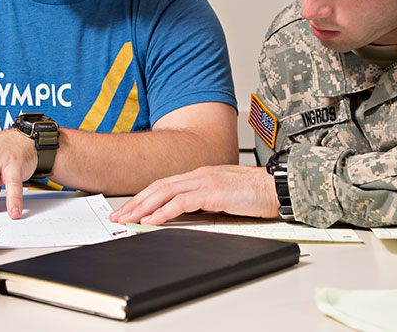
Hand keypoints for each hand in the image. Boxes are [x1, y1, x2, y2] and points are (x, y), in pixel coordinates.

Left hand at [108, 165, 279, 225]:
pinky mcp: (213, 192)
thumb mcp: (224, 197)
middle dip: (136, 202)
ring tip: (128, 220)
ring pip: (165, 193)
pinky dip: (163, 212)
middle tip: (119, 217)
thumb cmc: (256, 194)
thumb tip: (185, 216)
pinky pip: (181, 203)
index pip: (165, 184)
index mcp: (201, 175)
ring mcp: (205, 181)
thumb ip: (204, 202)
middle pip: (159, 187)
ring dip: (143, 208)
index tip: (129, 209)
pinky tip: (151, 221)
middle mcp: (199, 175)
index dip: (144, 196)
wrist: (277, 187)